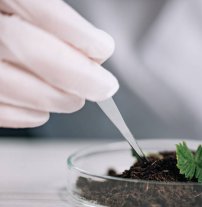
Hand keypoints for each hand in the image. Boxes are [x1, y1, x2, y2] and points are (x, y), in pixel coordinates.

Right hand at [0, 0, 118, 127]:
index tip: (103, 48)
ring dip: (53, 96)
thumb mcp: (18, 0)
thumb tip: (95, 50)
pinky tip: (42, 112)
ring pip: (7, 82)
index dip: (75, 31)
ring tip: (77, 99)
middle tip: (105, 86)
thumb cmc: (6, 14)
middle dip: (75, 73)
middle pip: (26, 46)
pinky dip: (21, 114)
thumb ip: (49, 15)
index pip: (38, 5)